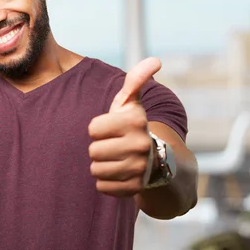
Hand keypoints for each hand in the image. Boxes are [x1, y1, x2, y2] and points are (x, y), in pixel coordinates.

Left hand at [88, 57, 161, 196]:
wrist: (155, 160)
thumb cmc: (132, 126)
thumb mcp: (132, 103)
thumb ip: (136, 80)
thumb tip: (156, 60)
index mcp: (136, 121)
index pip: (92, 129)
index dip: (98, 128)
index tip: (112, 128)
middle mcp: (140, 145)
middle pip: (93, 151)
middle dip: (99, 148)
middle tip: (113, 145)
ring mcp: (139, 169)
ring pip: (96, 170)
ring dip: (101, 165)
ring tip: (116, 159)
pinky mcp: (135, 189)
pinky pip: (102, 187)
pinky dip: (106, 182)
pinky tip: (119, 173)